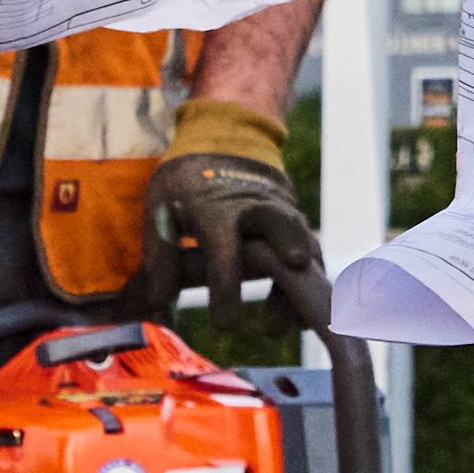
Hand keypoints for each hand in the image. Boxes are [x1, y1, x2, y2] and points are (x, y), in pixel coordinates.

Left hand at [149, 118, 326, 314]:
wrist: (228, 145)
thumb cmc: (187, 185)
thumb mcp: (161, 208)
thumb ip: (160, 256)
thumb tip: (157, 303)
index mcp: (216, 205)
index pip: (223, 247)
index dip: (226, 287)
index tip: (226, 327)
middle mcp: (256, 206)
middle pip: (281, 225)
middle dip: (291, 245)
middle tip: (295, 270)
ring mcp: (282, 211)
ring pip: (304, 241)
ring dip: (307, 279)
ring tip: (297, 324)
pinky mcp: (297, 222)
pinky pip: (314, 251)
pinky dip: (317, 282)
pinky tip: (306, 319)